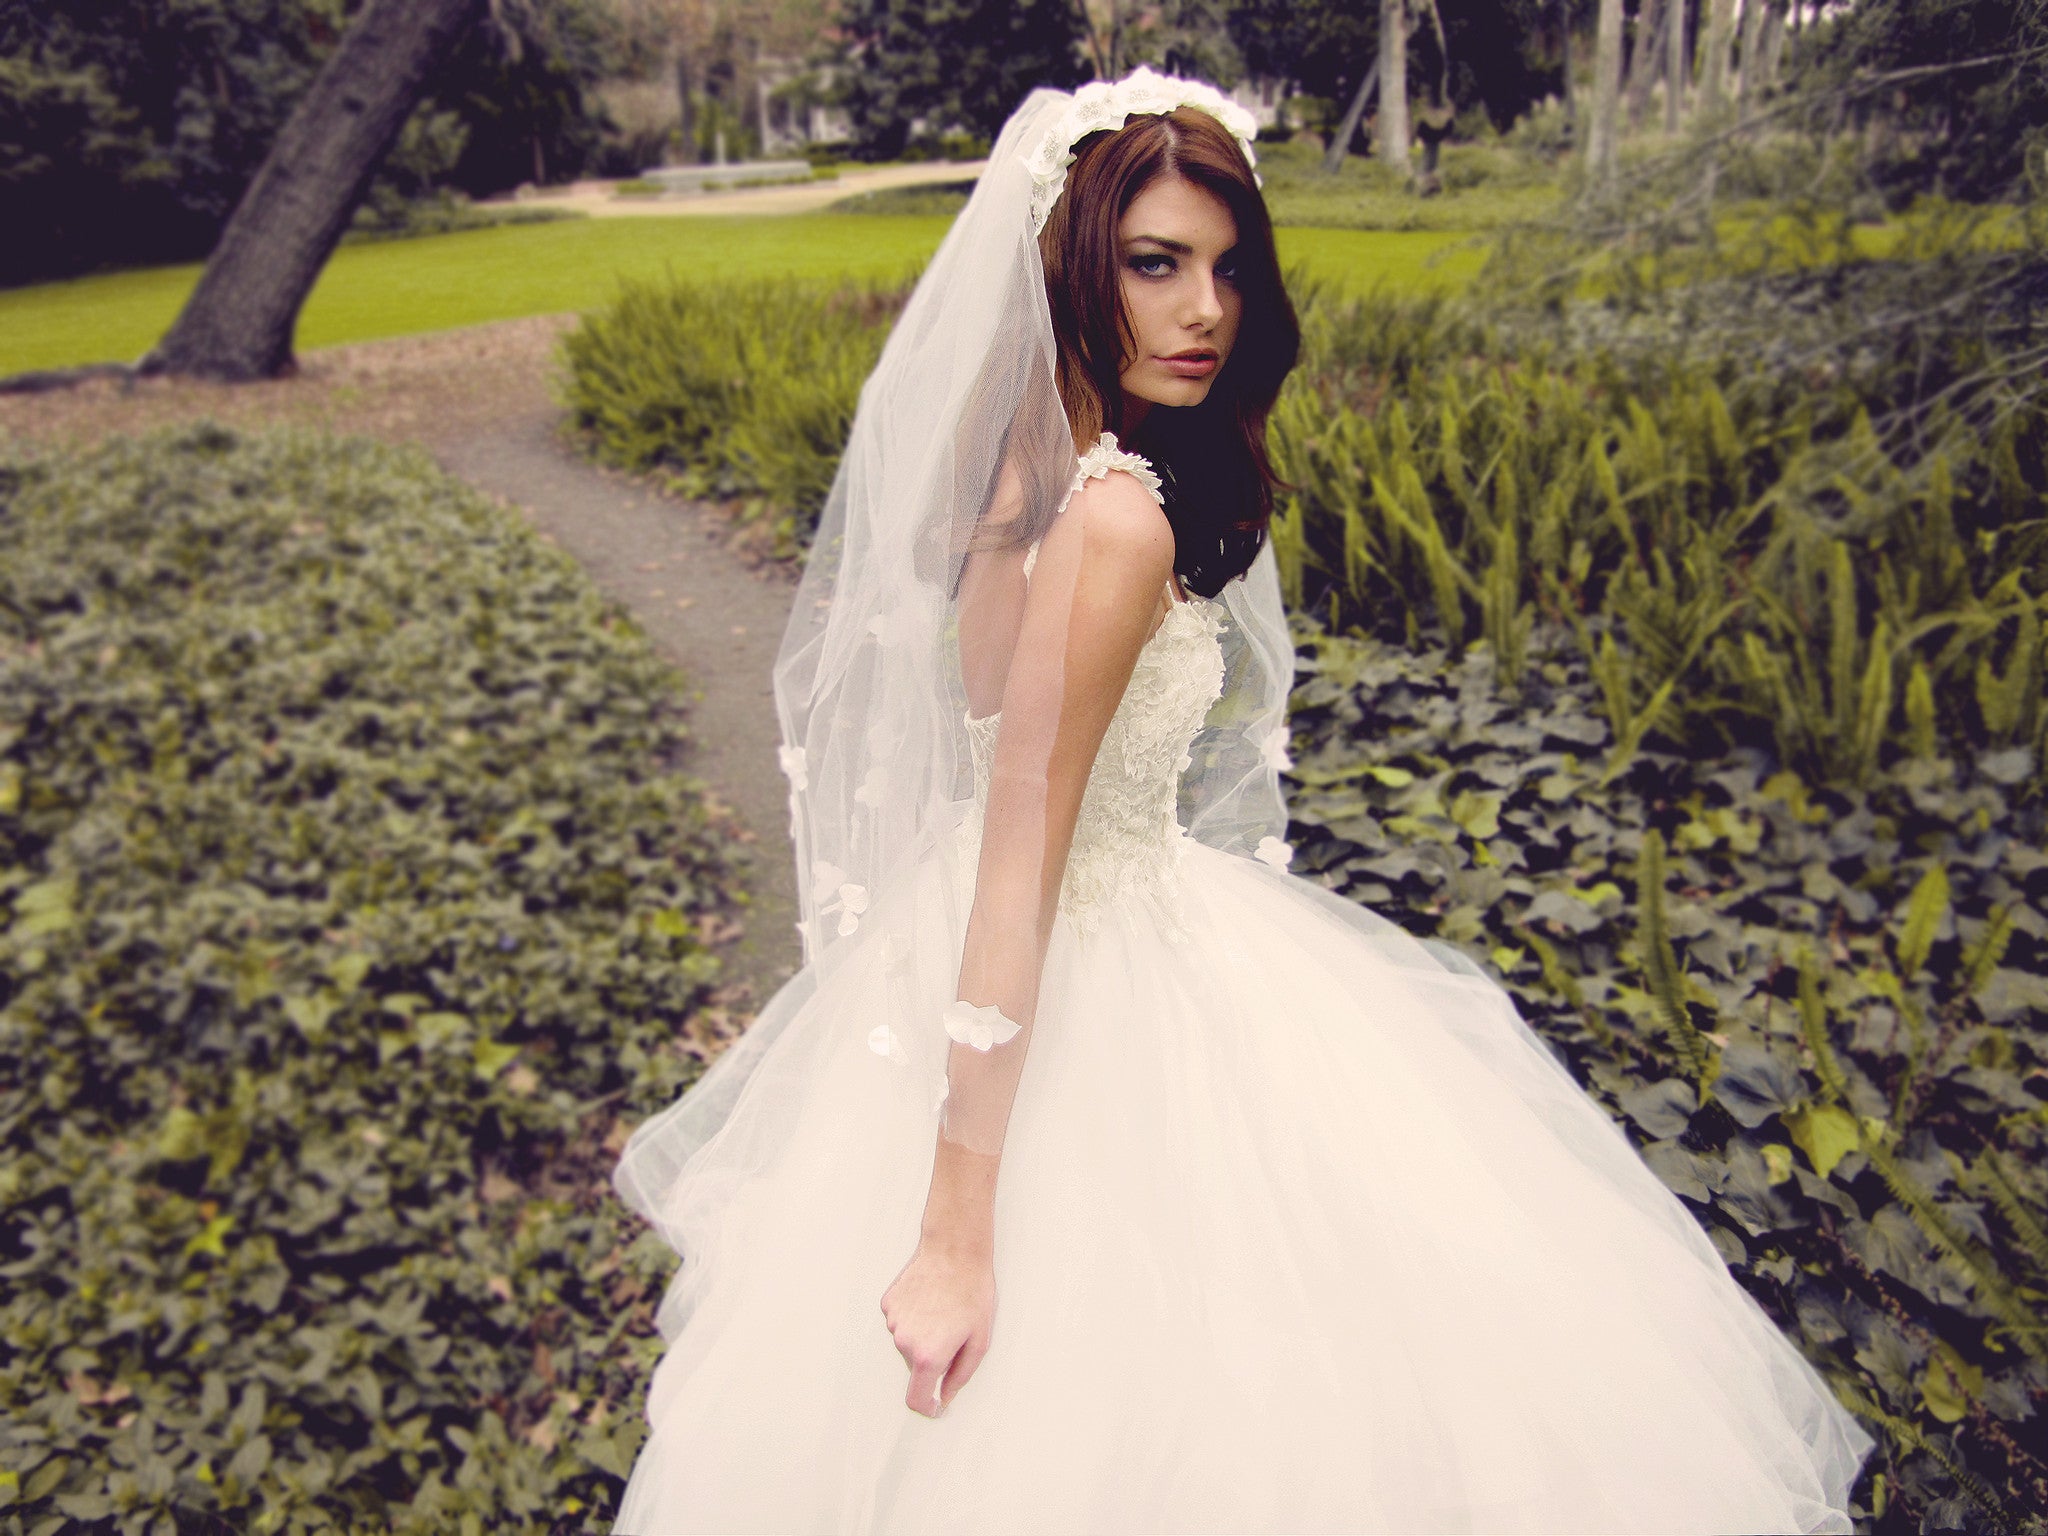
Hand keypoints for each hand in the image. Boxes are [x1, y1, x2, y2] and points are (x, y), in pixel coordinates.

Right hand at [880, 1239, 994, 1418]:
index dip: (927, 1407)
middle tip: (954, 1330)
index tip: (936, 1405)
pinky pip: (900, 1321)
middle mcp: (905, 1342)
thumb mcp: (979, 1341)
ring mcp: (893, 1321)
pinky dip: (913, 1317)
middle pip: (916, 1366)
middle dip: (933, 1357)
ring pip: (908, 1342)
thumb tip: (946, 1396)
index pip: (916, 1398)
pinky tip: (929, 1297)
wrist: (954, 1250)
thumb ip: (960, 1375)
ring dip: (923, 1335)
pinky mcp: (888, 1303)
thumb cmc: (972, 1293)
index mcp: (928, 1355)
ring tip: (943, 1309)